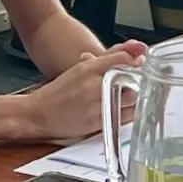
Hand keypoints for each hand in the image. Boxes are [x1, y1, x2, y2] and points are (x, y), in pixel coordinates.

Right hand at [24, 46, 145, 141]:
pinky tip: (128, 108)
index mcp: (88, 68)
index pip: (120, 58)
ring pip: (131, 100)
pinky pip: (124, 116)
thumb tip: (124, 59)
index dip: (135, 59)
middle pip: (130, 80)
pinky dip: (130, 111)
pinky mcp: (100, 123)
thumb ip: (99, 64)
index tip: (141, 61)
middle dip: (140, 79)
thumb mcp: (77, 71)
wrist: (39, 113)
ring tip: (139, 95)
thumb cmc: (57, 92)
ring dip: (138, 97)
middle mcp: (95, 85)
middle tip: (144, 79)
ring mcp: (98, 105)